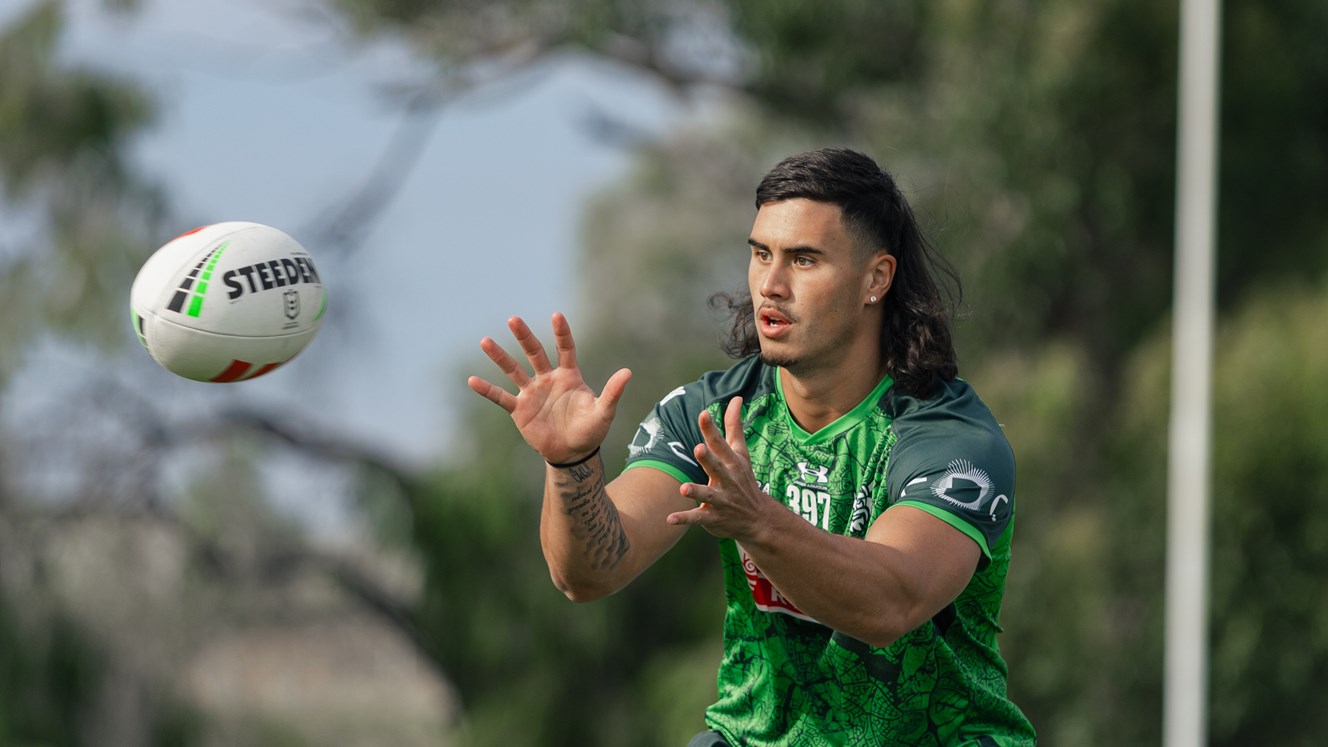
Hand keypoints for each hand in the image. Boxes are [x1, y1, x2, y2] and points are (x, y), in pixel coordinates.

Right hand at [467, 313, 630, 464]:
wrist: (573, 453)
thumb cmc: (591, 430)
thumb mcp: (604, 412)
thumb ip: (613, 392)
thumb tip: (628, 372)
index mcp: (569, 376)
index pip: (565, 349)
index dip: (562, 333)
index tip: (556, 315)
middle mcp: (548, 379)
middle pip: (534, 353)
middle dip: (524, 337)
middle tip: (514, 319)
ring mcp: (532, 393)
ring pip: (514, 370)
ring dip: (500, 357)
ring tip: (486, 341)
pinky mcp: (520, 410)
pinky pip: (501, 397)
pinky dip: (487, 390)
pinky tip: (472, 380)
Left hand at [667, 397, 776, 540]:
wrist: (758, 519)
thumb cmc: (744, 479)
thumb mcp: (741, 452)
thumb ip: (734, 426)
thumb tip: (736, 398)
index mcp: (732, 462)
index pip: (720, 444)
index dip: (711, 429)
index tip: (703, 414)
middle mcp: (727, 480)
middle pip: (716, 467)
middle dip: (708, 459)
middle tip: (698, 448)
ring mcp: (721, 500)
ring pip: (707, 495)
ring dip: (696, 491)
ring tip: (683, 488)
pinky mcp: (713, 518)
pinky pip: (697, 518)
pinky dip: (684, 518)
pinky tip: (669, 519)